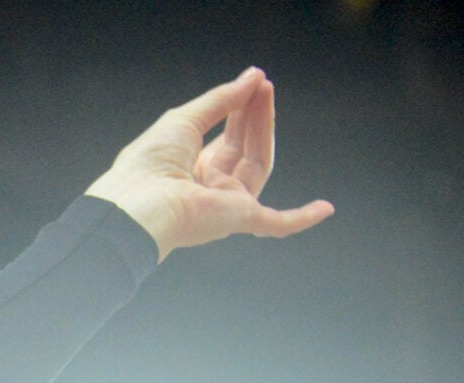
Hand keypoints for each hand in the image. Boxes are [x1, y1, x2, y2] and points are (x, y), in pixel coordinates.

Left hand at [85, 68, 332, 261]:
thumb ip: (221, 100)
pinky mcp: (239, 220)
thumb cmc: (150, 163)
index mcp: (189, 172)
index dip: (239, 110)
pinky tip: (324, 209)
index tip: (251, 82)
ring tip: (266, 93)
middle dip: (252, 114)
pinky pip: (276, 224)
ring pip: (258, 165)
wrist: (139, 201)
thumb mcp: (186, 120)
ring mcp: (225, 207)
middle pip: (243, 149)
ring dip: (263, 128)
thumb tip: (253, 77)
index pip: (224, 140)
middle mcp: (208, 192)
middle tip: (261, 84)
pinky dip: (300, 219)